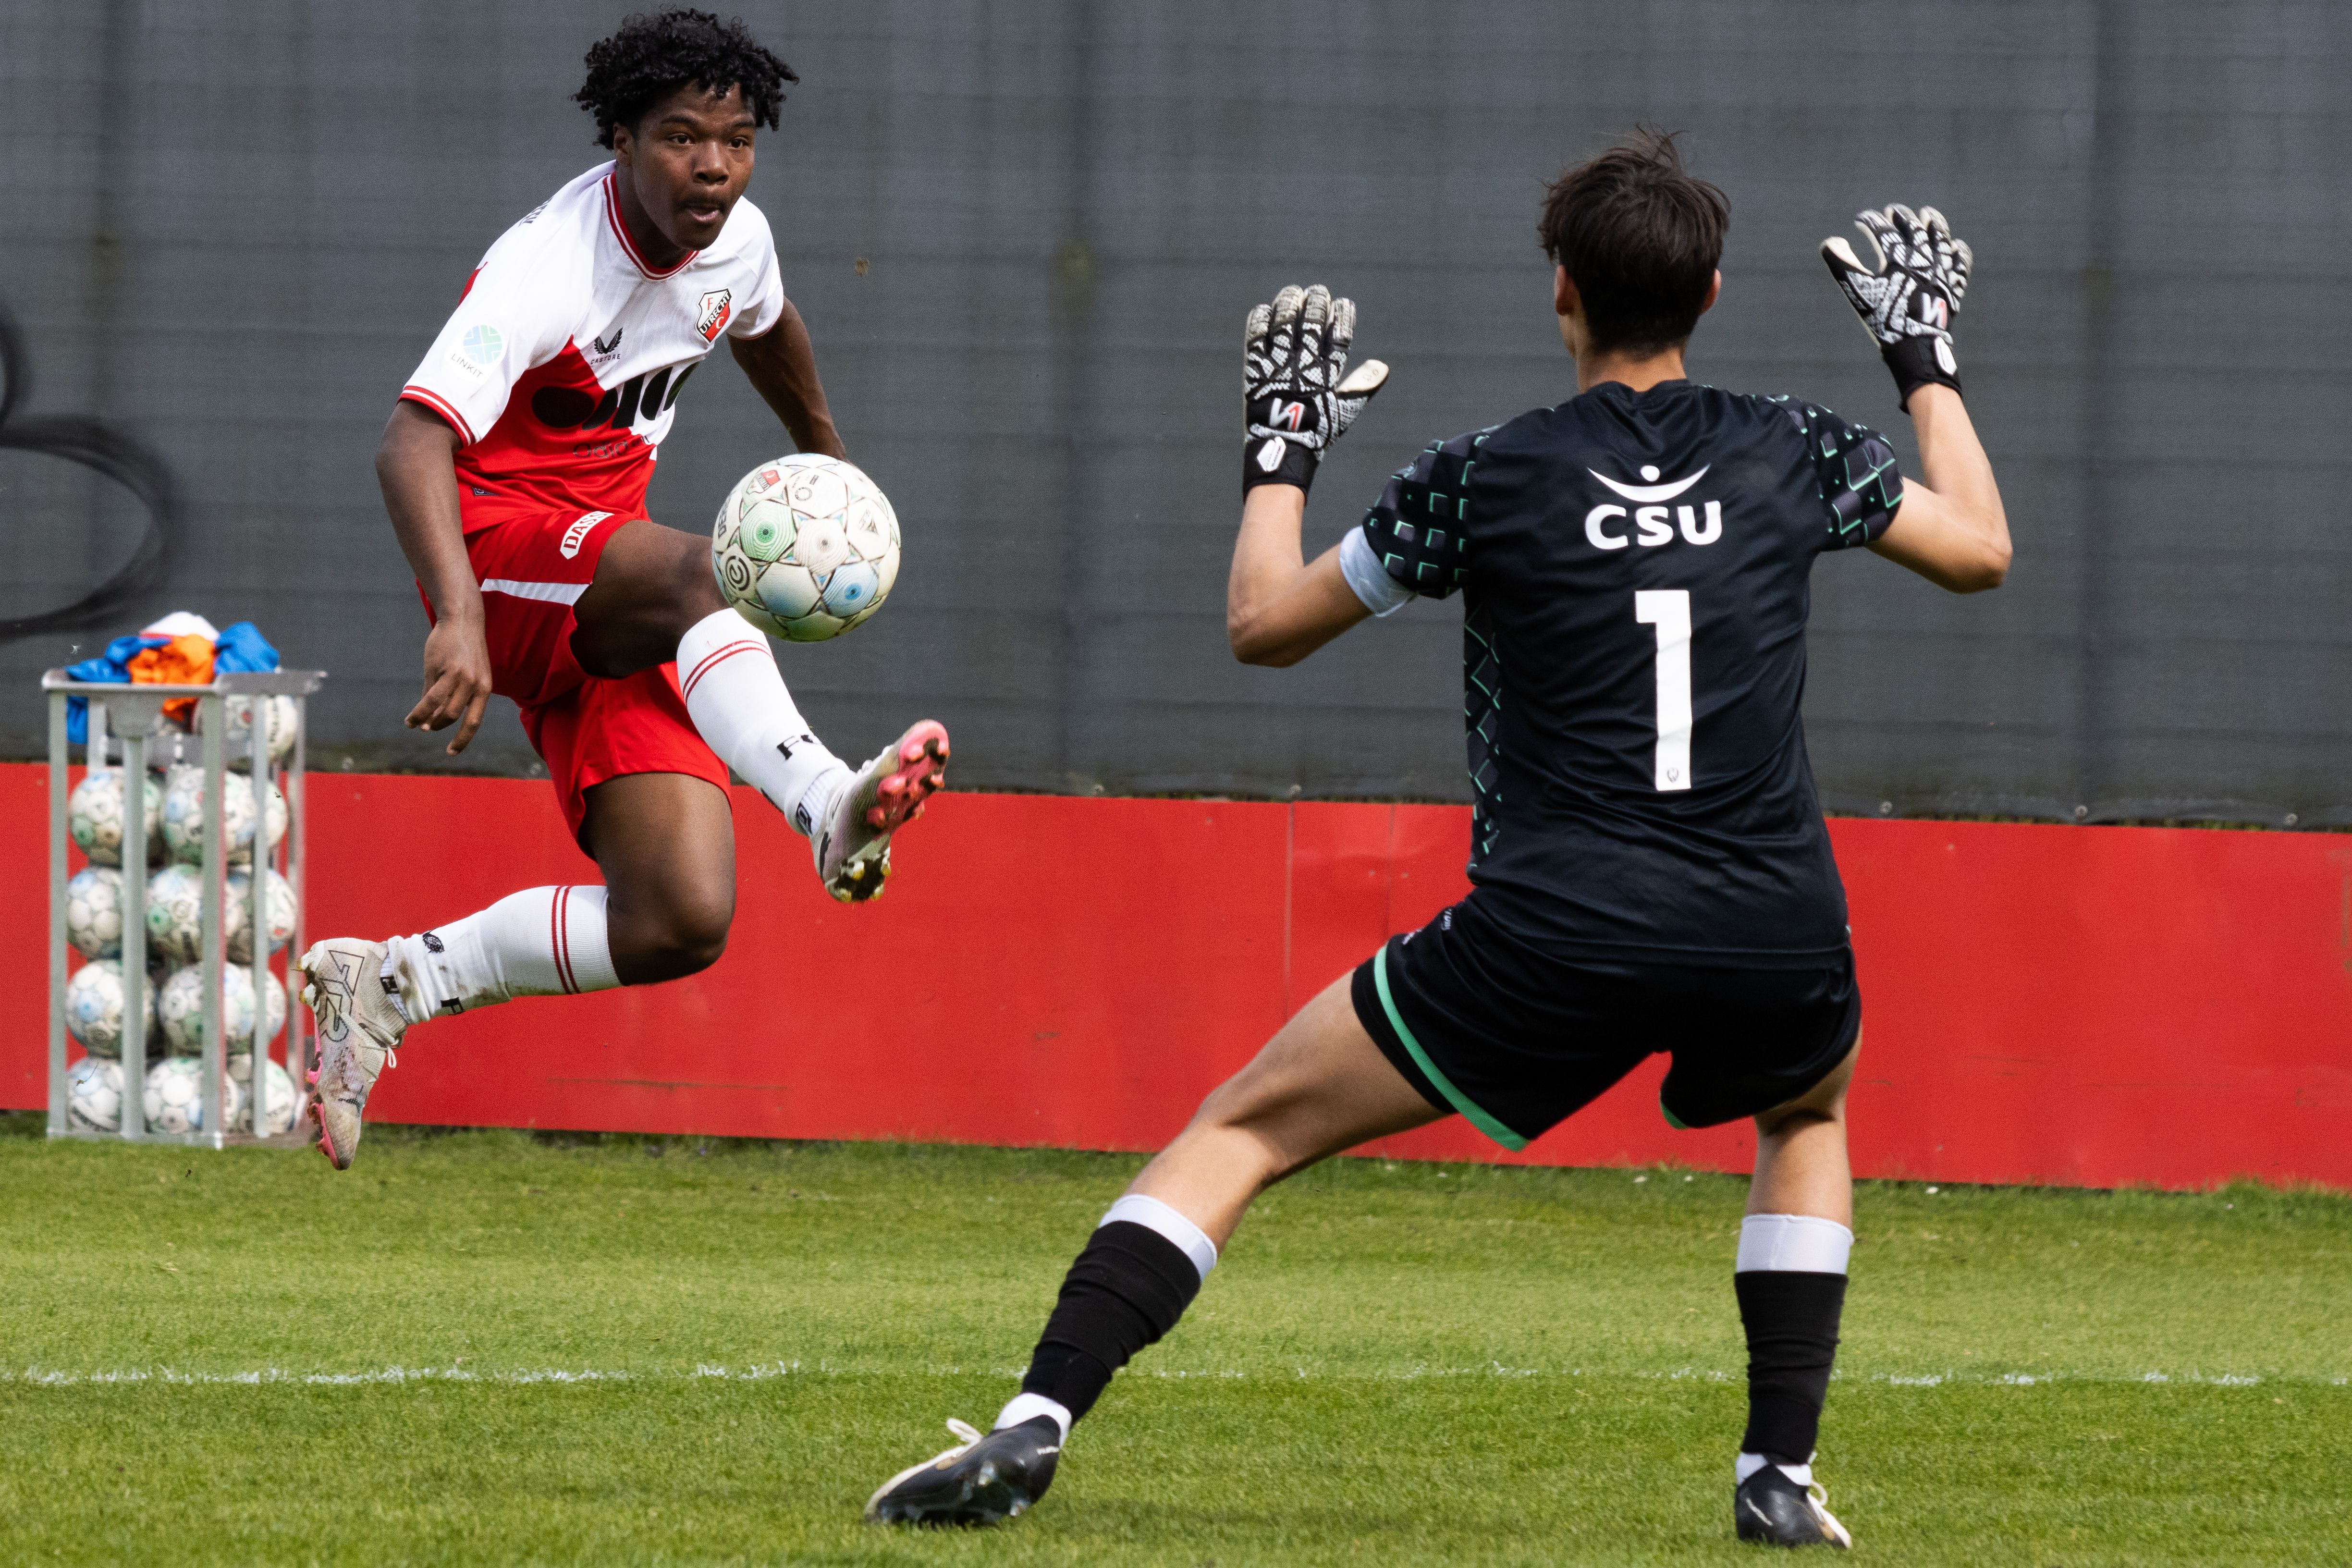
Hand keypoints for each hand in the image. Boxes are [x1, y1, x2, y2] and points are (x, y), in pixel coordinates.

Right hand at [406, 616, 492, 754]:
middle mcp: (475, 685)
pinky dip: (419, 710)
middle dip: (439, 727)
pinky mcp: (444, 668)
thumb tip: (432, 719)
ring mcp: (460, 677)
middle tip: (427, 729)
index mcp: (484, 688)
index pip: (475, 721)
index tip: (451, 752)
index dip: (463, 739)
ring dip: (425, 720)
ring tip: (414, 725)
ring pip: (441, 708)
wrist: (462, 621)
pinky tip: (411, 717)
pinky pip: (429, 695)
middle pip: (455, 716)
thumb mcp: (464, 674)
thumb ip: (451, 696)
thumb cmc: (462, 650)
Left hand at [1243, 283, 1388, 492]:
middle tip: (1318, 291)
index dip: (1342, 317)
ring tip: (1293, 292)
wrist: (1281, 451)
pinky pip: (1256, 338)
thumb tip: (1382, 366)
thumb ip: (1361, 386)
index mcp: (1326, 376)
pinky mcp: (1254, 371)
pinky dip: (1260, 321)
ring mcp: (1277, 367)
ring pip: (1283, 326)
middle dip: (1316, 304)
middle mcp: (1301, 367)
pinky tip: (1265, 309)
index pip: (1338, 337)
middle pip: (1310, 325)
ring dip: (1289, 304)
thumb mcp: (1344, 411)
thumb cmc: (1316, 432)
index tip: (1343, 303)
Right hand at [1821, 205, 1970, 407]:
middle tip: (1893, 210)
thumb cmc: (1884, 319)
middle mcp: (1923, 258)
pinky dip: (1958, 252)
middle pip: (1914, 228)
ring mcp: (1941, 270)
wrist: (1916, 346)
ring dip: (1934, 224)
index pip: (1882, 230)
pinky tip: (1956, 246)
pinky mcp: (1953, 286)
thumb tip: (1831, 241)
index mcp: (1897, 257)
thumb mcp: (1857, 292)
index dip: (1870, 222)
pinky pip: (1960, 263)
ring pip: (1940, 238)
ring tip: (1928, 214)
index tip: (1861, 219)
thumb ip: (1841, 264)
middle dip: (1902, 217)